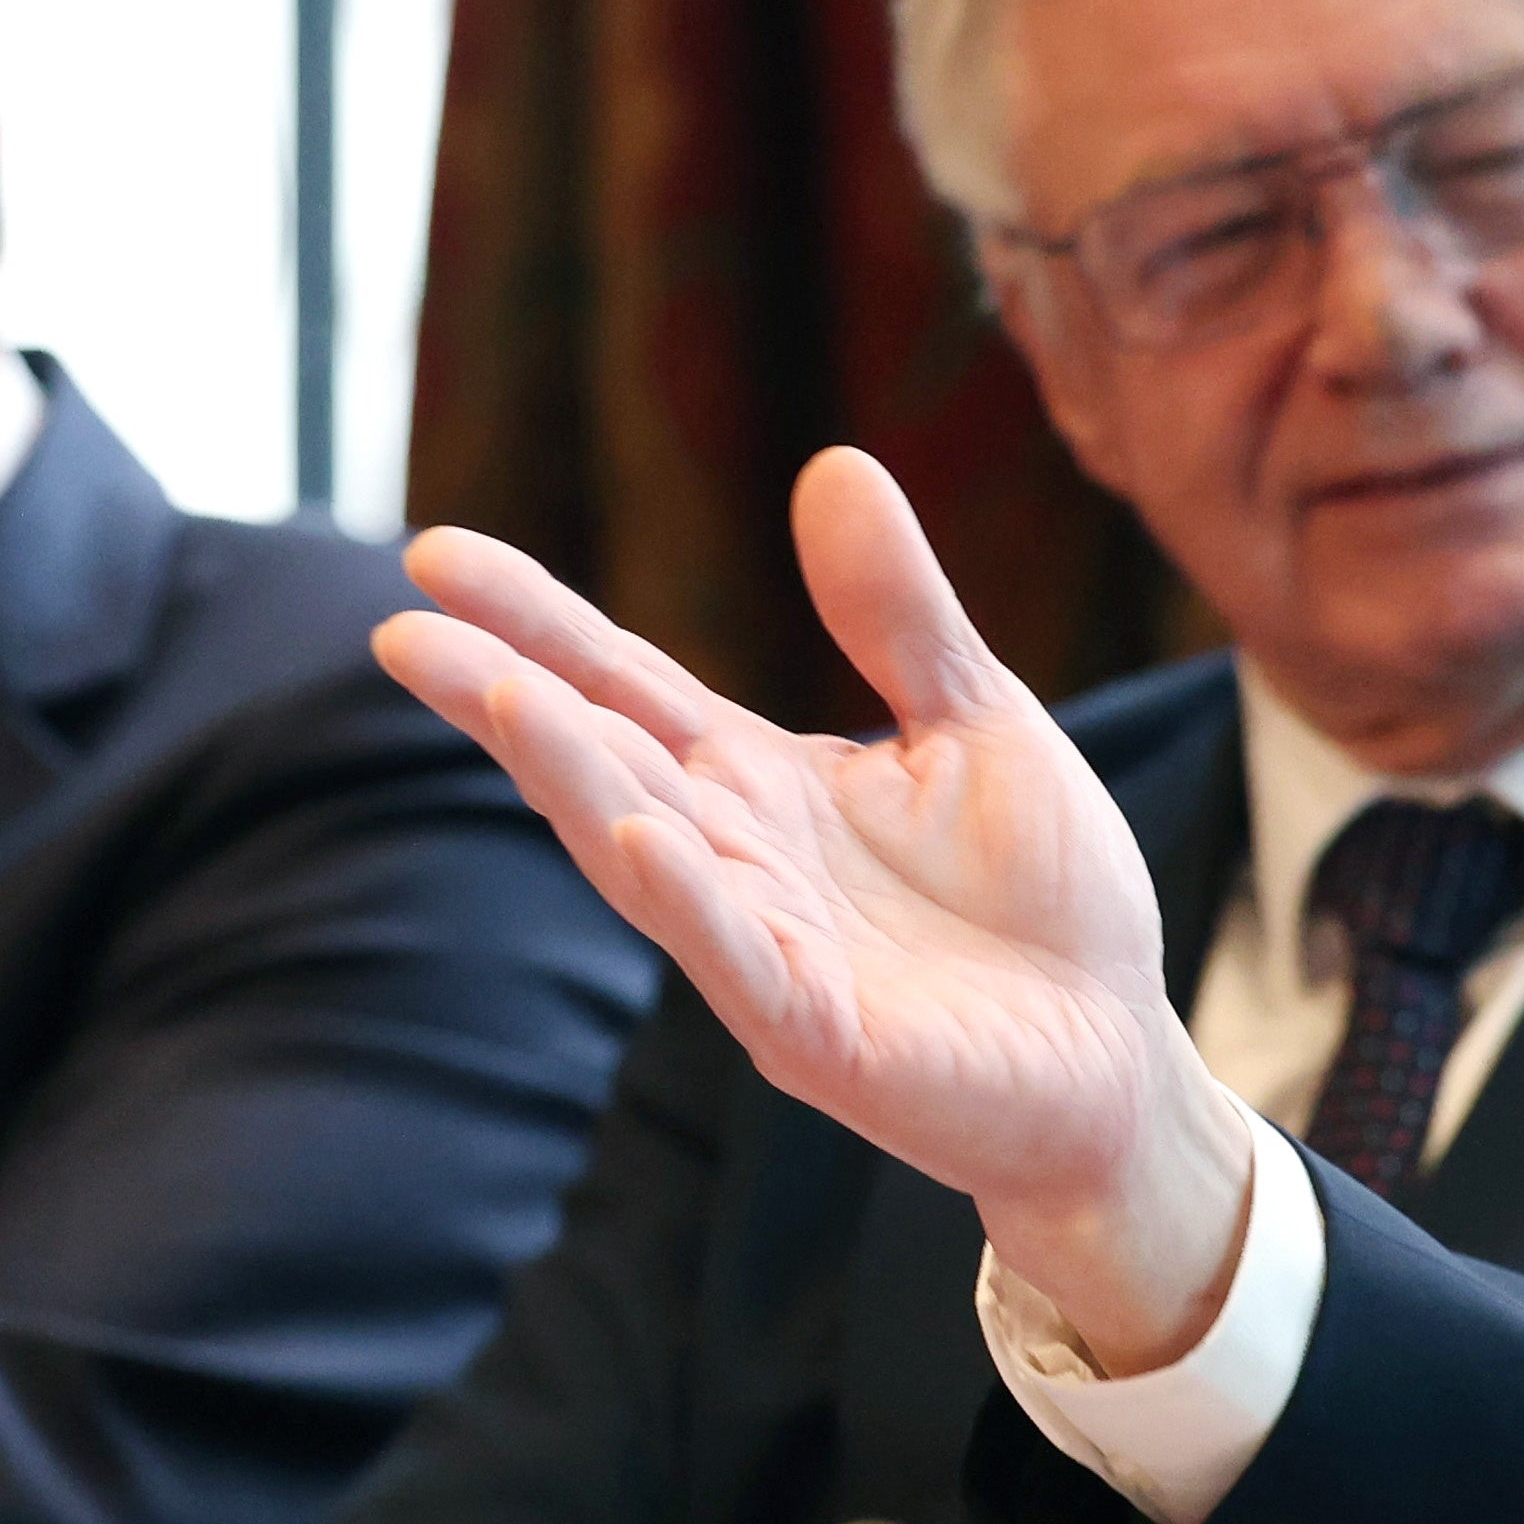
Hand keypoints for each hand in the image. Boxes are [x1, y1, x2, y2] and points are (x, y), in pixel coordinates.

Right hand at [381, 456, 1257, 1368]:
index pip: (622, 686)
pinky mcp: (825, 1039)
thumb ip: (898, 614)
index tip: (431, 555)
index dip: (531, 621)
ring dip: (571, 781)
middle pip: (602, 762)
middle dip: (505, 697)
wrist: (1121, 1060)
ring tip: (501, 697)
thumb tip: (832, 462)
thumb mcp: (975, 722)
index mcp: (760, 785)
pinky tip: (641, 839)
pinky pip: (740, 966)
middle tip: (403, 631)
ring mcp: (769, 955)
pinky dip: (688, 905)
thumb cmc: (1040, 902)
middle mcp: (739, 864)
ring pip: (645, 858)